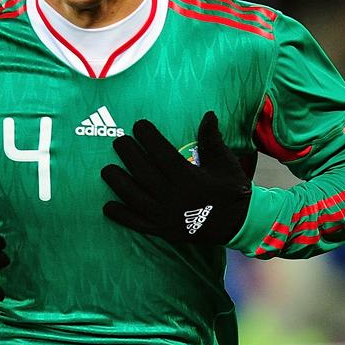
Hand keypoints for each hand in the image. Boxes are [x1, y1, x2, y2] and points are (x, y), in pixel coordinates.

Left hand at [101, 112, 251, 243]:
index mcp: (189, 179)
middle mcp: (174, 197)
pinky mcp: (162, 230)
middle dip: (128, 154)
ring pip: (135, 198)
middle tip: (118, 141)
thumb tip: (209, 114)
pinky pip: (137, 224)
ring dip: (118, 183)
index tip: (138, 125)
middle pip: (143, 173)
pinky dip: (122, 216)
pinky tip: (108, 206)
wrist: (238, 225)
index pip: (162, 154)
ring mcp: (166, 216)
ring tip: (107, 170)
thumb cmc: (231, 191)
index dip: (148, 137)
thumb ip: (213, 140)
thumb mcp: (226, 163)